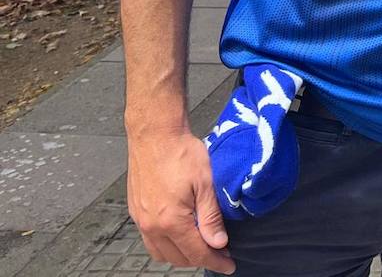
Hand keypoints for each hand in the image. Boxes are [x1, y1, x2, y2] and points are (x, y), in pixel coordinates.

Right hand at [126, 130, 233, 271]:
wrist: (155, 135)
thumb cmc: (181, 153)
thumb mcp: (206, 184)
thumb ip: (210, 217)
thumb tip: (218, 243)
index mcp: (170, 221)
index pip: (197, 253)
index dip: (216, 261)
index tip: (229, 265)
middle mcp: (151, 226)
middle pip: (178, 258)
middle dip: (201, 258)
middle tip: (221, 251)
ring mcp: (141, 219)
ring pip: (161, 253)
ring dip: (182, 254)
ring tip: (202, 244)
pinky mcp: (136, 211)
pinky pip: (150, 240)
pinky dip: (167, 244)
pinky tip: (180, 233)